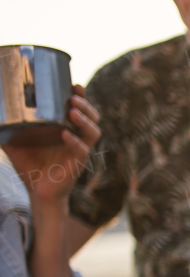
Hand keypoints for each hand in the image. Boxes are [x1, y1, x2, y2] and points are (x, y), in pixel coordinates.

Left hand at [1, 85, 100, 205]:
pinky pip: (82, 151)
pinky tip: (65, 134)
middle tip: (73, 96)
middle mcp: (76, 138)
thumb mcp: (14, 141)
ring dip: (85, 120)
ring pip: (93, 132)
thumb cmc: (30, 165)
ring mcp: (78, 151)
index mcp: (65, 129)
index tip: (74, 85)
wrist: (36, 191)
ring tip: (72, 111)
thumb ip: (5, 127)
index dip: (80, 96)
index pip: (79, 109)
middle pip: (92, 117)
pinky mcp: (77, 164)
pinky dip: (75, 141)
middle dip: (86, 105)